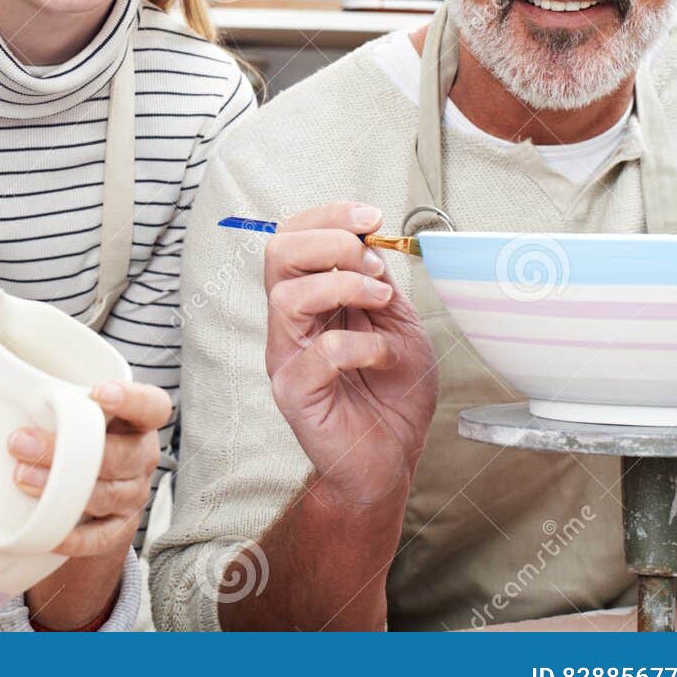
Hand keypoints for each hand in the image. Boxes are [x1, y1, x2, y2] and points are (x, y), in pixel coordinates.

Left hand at [11, 380, 170, 628]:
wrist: (85, 492)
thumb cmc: (72, 433)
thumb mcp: (70, 408)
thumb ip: (48, 388)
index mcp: (138, 419)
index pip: (152, 405)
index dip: (131, 399)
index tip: (96, 392)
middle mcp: (142, 456)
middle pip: (120, 454)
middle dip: (68, 449)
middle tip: (19, 441)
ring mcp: (133, 494)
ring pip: (107, 493)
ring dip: (62, 488)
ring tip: (20, 478)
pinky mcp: (119, 528)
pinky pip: (100, 537)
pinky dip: (73, 535)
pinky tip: (44, 529)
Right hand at [264, 201, 436, 506]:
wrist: (391, 460)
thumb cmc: (391, 396)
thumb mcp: (398, 325)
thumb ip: (380, 285)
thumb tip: (370, 240)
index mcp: (311, 299)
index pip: (294, 236)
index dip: (327, 215)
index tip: (371, 217)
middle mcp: (290, 323)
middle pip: (278, 253)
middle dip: (330, 242)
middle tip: (370, 262)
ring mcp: (287, 357)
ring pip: (287, 297)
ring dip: (344, 286)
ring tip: (380, 302)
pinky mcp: (295, 393)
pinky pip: (318, 353)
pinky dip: (359, 344)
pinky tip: (382, 356)